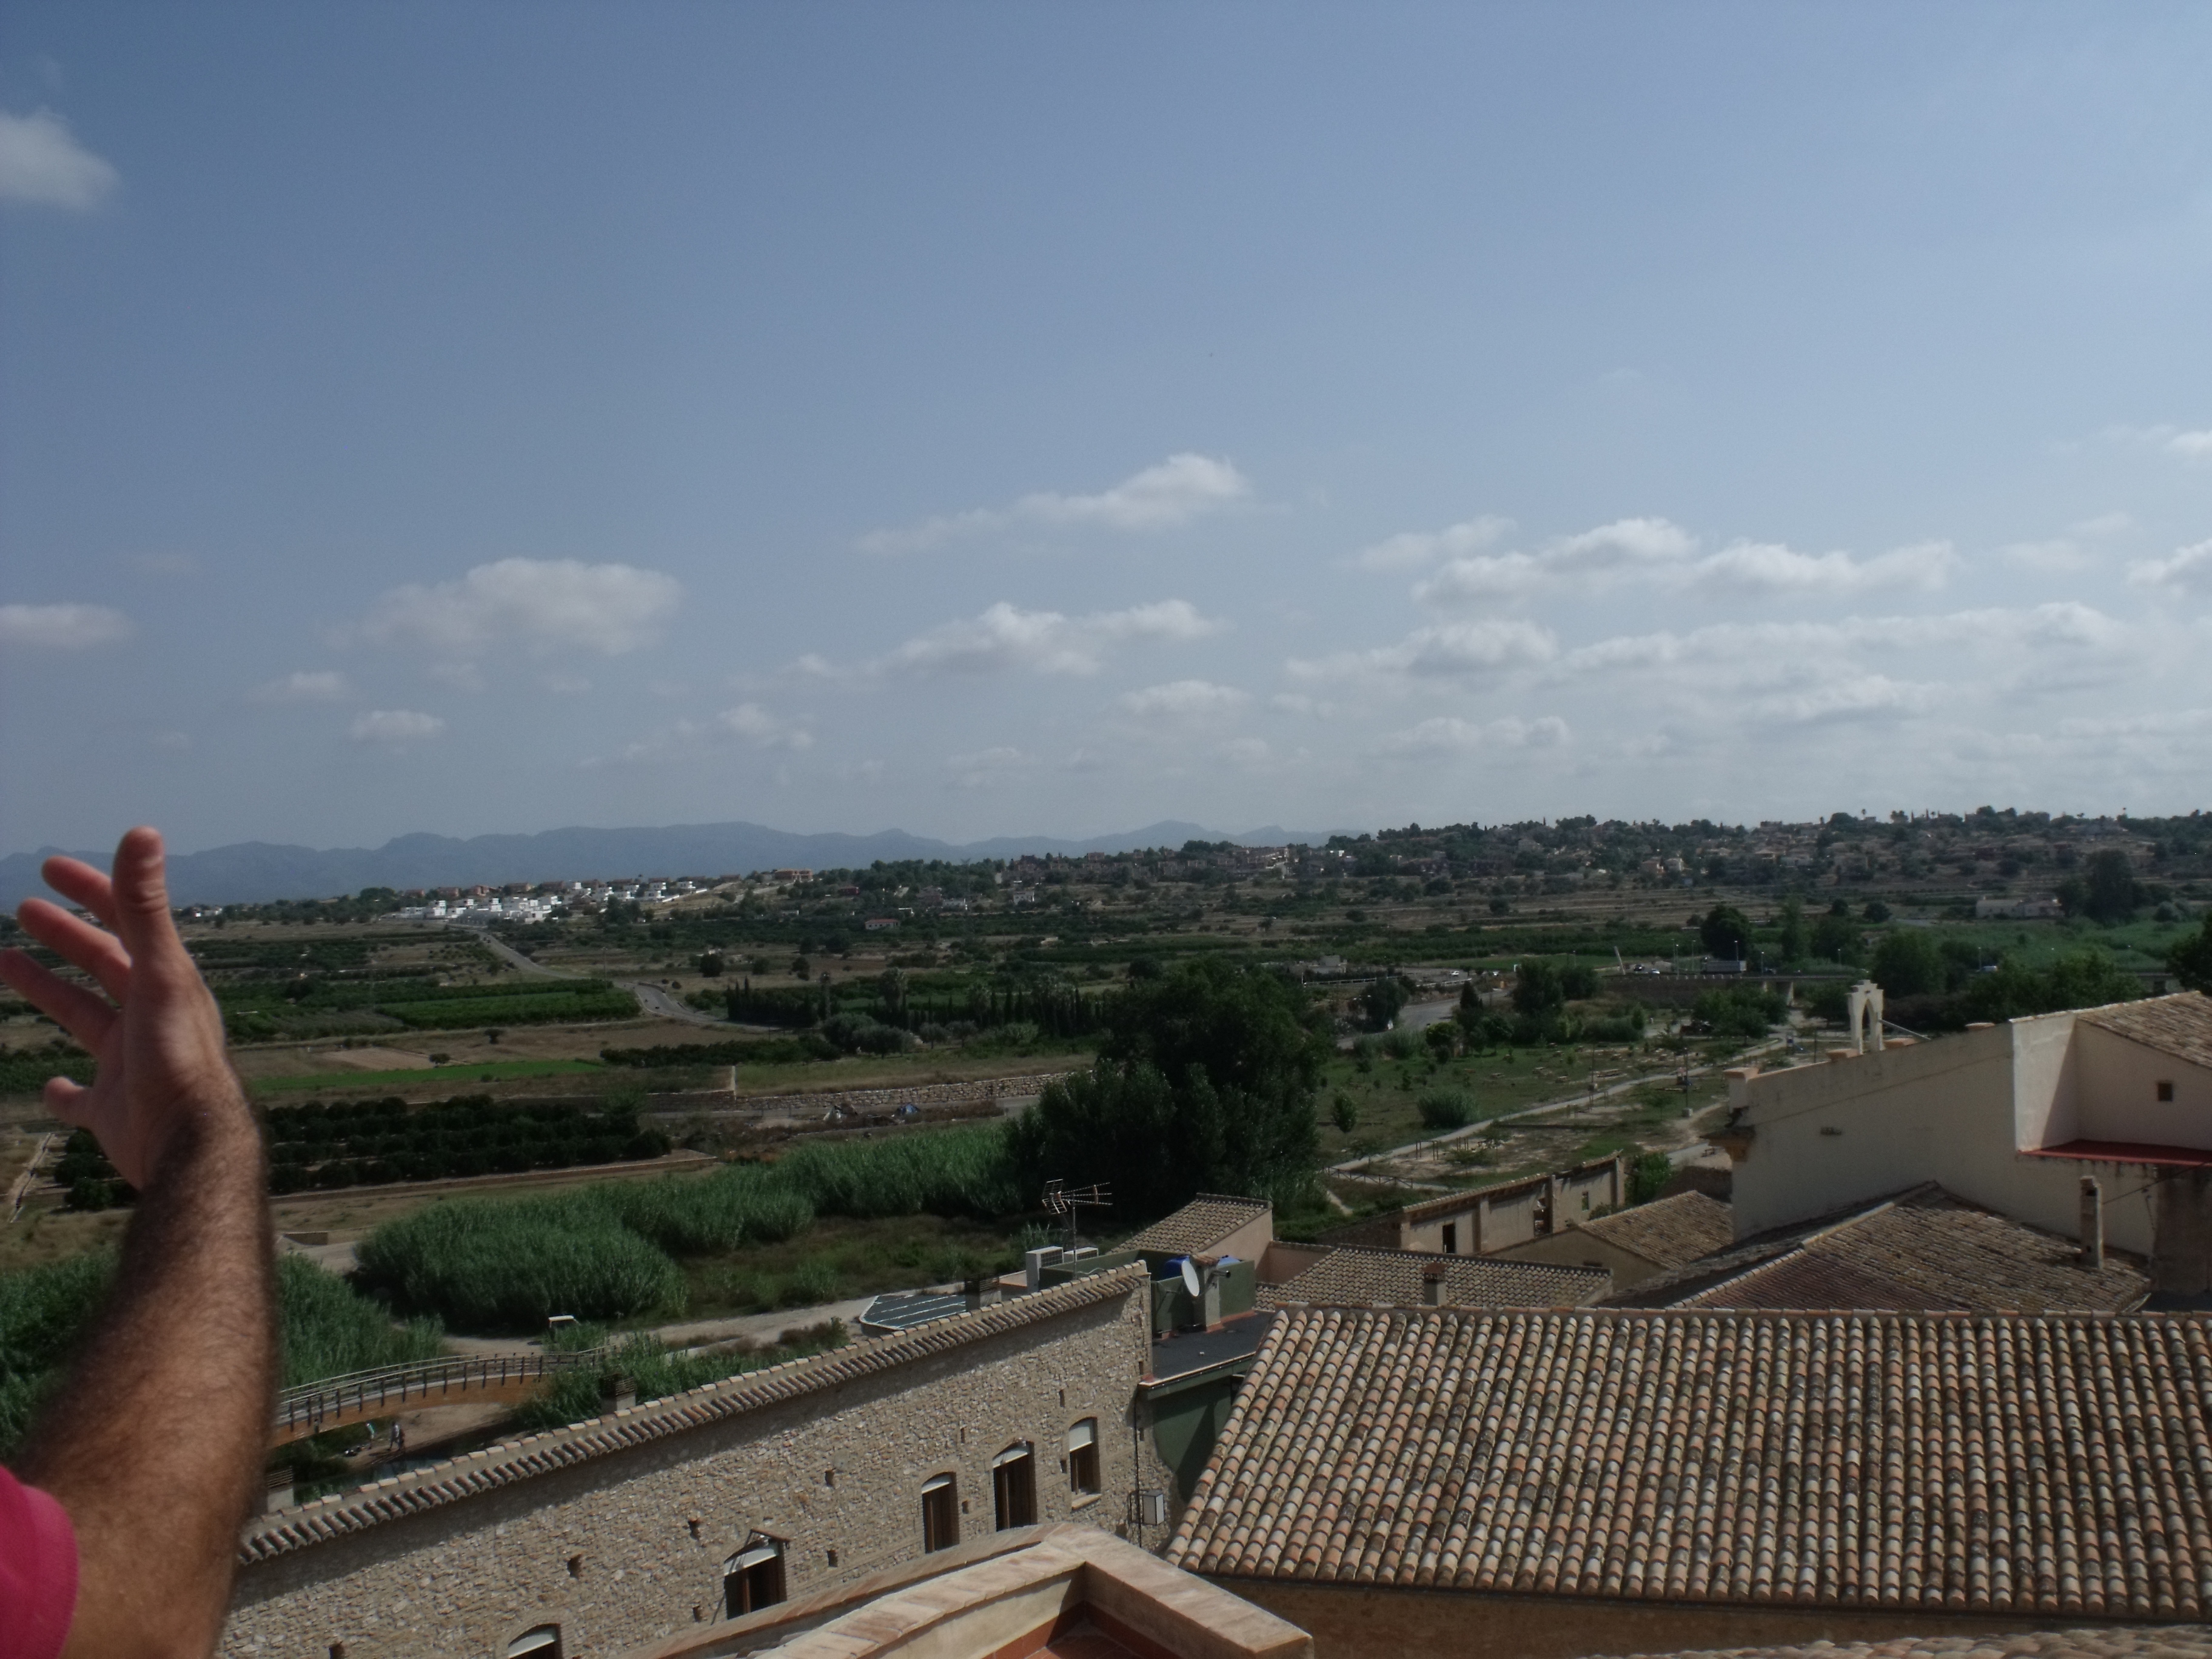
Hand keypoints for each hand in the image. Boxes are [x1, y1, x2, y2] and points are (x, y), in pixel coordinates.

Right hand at [0, 827, 245, 1188]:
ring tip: (2, 964)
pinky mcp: (115, 1113)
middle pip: (103, 965)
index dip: (93, 892)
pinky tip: (48, 1089)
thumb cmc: (176, 1058)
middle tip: (22, 908)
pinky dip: (64, 1094)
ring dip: (49, 991)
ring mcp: (132, 1065)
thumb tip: (142, 831)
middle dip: (66, 935)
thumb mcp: (159, 975)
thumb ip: (146, 907)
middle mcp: (150, 1019)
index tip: (49, 869)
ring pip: (85, 1018)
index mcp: (165, 985)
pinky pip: (84, 1101)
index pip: (127, 924)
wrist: (189, 1146)